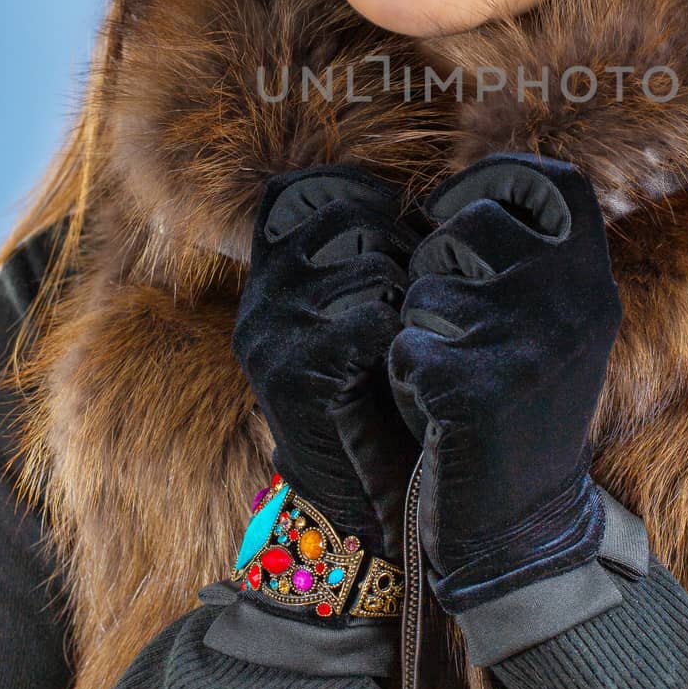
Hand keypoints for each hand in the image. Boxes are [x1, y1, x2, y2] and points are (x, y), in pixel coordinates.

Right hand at [232, 164, 422, 574]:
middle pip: (341, 215)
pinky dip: (407, 332)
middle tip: (427, 275)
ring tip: (422, 324)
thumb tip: (422, 204)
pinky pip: (372, 317)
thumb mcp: (356, 313)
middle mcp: (260, 296)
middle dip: (399, 234)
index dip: (357, 191)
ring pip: (368, 265)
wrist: (354, 498)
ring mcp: (270, 333)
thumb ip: (364, 258)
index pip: (294, 190)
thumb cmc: (377, 395)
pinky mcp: (291, 372)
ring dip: (413, 288)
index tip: (402, 216)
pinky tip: (413, 357)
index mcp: (268, 275)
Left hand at [386, 151, 623, 614]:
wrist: (523, 527)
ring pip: (426, 288)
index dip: (498, 179)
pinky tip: (437, 411)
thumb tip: (468, 191)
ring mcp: (529, 347)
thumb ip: (533, 260)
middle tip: (450, 322)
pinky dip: (404, 378)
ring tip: (450, 373)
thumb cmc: (520, 412)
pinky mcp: (477, 391)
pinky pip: (404, 346)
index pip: (558, 182)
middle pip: (470, 225)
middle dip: (437, 264)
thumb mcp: (555, 328)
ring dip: (419, 327)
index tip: (460, 211)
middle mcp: (574, 306)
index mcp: (594, 285)